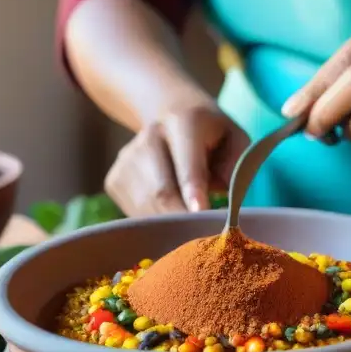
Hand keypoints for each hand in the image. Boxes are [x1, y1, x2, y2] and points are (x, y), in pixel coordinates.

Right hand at [105, 106, 248, 216]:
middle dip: (183, 220)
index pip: (186, 162)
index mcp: (183, 122)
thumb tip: (227, 200)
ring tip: (191, 226)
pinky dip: (156, 223)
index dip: (192, 190)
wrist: (167, 112)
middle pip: (161, 191)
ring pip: (146, 207)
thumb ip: (237, 166)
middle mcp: (149, 136)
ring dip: (170, 225)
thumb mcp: (234, 138)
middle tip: (204, 239)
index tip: (200, 214)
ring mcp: (126, 158)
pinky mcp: (114, 180)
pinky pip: (136, 214)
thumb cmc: (210, 134)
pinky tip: (171, 213)